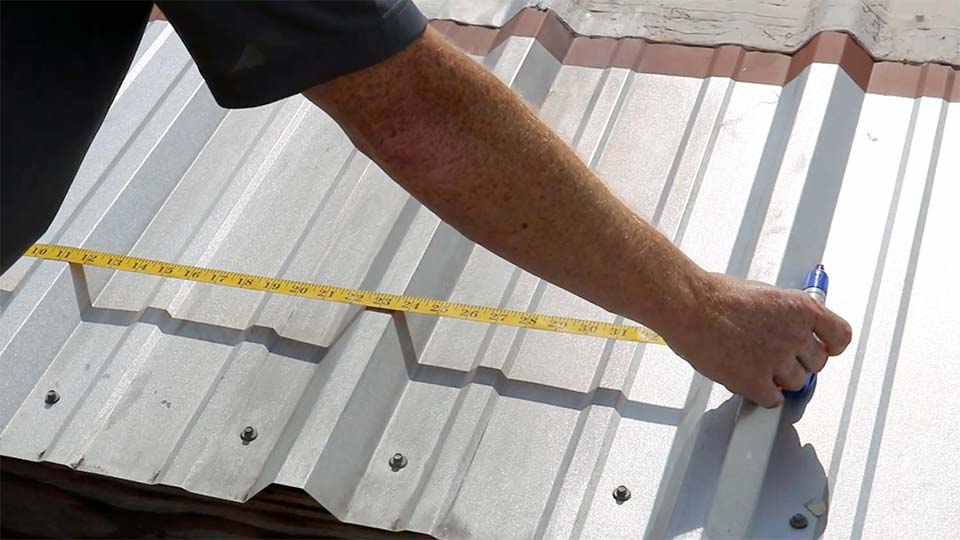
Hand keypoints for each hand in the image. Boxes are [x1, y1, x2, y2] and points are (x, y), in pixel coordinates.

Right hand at [661, 273, 852, 407]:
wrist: (687, 306)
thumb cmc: (713, 295)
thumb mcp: (762, 294)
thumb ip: (783, 313)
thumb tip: (788, 327)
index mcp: (800, 308)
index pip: (840, 335)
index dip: (831, 345)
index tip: (825, 348)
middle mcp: (794, 335)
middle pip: (817, 363)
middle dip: (799, 362)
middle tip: (779, 357)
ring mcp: (776, 360)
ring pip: (795, 383)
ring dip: (779, 379)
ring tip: (757, 366)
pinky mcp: (756, 382)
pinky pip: (772, 399)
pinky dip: (762, 394)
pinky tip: (748, 381)